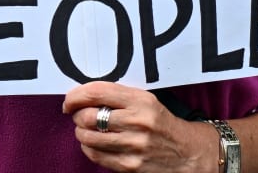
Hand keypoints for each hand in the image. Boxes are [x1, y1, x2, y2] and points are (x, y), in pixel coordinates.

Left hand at [62, 81, 216, 172]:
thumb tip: (82, 97)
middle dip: (77, 115)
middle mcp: (137, 122)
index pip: (97, 92)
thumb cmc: (162, 123)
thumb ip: (117, 96)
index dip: (76, 96)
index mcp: (140, 100)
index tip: (69, 101)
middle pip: (88, 116)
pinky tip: (94, 144)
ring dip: (81, 132)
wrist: (188, 153)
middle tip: (78, 115)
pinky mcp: (130, 166)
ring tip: (86, 130)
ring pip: (88, 137)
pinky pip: (96, 156)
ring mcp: (133, 146)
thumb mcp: (146, 101)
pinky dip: (88, 148)